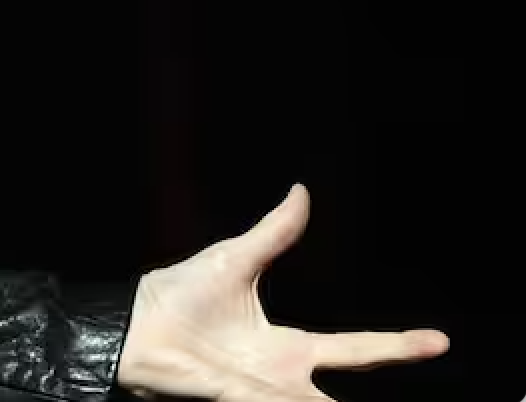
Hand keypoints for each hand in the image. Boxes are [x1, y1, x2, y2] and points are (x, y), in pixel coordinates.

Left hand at [115, 184, 447, 400]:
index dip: (397, 345)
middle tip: (436, 355)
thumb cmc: (177, 294)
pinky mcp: (240, 399)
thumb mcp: (236, 260)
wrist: (133, 322)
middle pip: (346, 387)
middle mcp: (281, 376)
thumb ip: (275, 233)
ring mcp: (263, 393)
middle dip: (388, 371)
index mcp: (287, 345)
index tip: (439, 340)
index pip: (355, 348)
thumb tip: (301, 191)